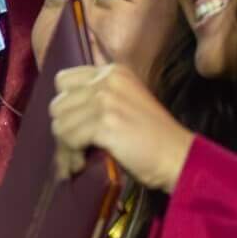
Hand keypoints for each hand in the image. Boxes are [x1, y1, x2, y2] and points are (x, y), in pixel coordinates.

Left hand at [50, 63, 193, 191]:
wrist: (178, 157)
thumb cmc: (152, 137)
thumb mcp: (126, 102)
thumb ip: (97, 97)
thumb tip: (58, 112)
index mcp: (113, 72)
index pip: (63, 80)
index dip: (65, 106)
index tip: (72, 126)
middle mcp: (107, 80)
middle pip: (58, 104)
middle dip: (63, 129)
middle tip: (74, 149)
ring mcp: (106, 100)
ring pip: (59, 123)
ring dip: (65, 147)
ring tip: (78, 159)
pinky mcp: (105, 122)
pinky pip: (68, 138)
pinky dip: (70, 156)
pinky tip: (81, 165)